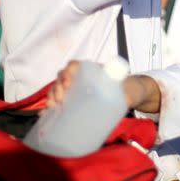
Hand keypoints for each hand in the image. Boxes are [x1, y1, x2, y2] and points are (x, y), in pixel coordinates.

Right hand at [46, 63, 161, 113]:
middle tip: (59, 101)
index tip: (68, 83)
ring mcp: (78, 90)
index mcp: (93, 71)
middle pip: (62, 78)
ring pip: (59, 89)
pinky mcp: (77, 102)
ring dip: (52, 96)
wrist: (132, 96)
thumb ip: (128, 94)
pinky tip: (47, 115)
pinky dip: (52, 106)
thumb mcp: (129, 90)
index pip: (74, 66)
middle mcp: (83, 79)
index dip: (67, 72)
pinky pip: (60, 101)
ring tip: (52, 108)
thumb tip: (125, 99)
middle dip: (57, 87)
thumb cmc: (129, 89)